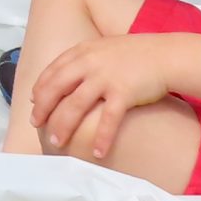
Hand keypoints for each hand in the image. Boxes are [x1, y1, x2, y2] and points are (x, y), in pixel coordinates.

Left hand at [30, 34, 176, 160]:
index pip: (53, 71)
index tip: (35, 103)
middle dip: (43, 109)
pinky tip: (97, 152)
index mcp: (83, 52)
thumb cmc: (137, 54)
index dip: (41, 88)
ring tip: (56, 142)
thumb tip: (68, 75)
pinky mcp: (124, 93)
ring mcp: (106, 78)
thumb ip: (85, 59)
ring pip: (75, 105)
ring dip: (63, 126)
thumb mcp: (104, 48)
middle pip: (56, 88)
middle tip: (36, 125)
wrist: (166, 55)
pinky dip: (101, 138)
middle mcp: (90, 63)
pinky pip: (108, 120)